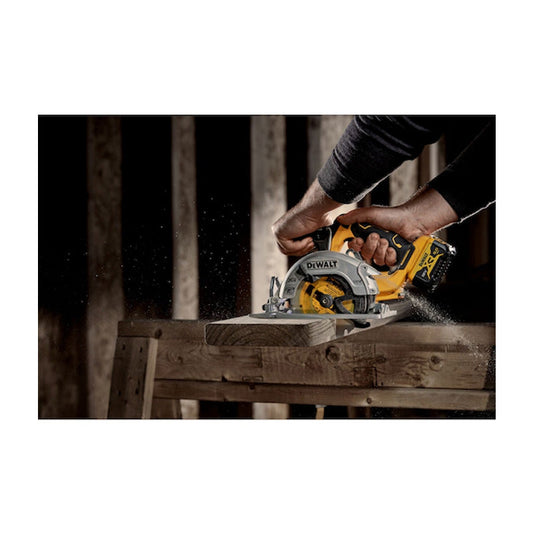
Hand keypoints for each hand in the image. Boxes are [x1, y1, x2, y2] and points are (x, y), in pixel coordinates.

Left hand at [272, 178, 342, 255]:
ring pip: (287, 250)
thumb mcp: (313, 231)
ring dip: (302, 248)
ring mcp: (278, 231)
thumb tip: (317, 244)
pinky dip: (300, 245)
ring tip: (310, 241)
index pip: (289, 246)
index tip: (311, 246)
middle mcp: (280, 229)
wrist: (315, 209)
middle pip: (287, 250)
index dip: (301, 249)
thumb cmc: (316, 215)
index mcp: (286, 228)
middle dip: (301, 250)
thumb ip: (310, 238)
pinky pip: (288, 247)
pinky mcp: (278, 233)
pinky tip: (307, 237)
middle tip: (312, 244)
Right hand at [337, 188, 458, 266]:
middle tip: (377, 236)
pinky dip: (390, 255)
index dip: (355, 246)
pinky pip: (387, 263)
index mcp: (366, 236)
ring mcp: (383, 253)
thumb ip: (354, 217)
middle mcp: (373, 246)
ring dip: (381, 250)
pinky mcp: (393, 258)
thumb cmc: (393, 216)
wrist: (412, 222)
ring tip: (388, 241)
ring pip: (376, 260)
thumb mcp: (370, 213)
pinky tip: (393, 248)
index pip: (354, 247)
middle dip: (371, 246)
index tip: (359, 240)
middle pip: (364, 255)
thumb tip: (341, 220)